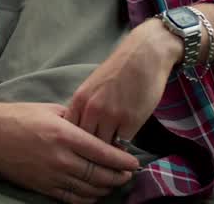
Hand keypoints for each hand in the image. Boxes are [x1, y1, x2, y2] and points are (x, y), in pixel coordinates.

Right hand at [0, 98, 139, 202]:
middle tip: (128, 173)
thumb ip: (77, 120)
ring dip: (106, 188)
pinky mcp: (43, 187)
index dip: (122, 160)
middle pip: (100, 175)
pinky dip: (88, 199)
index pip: (103, 153)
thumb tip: (97, 128)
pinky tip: (95, 193)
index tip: (134, 161)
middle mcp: (60, 158)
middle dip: (118, 176)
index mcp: (64, 135)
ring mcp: (52, 176)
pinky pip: (72, 199)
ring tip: (115, 182)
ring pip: (89, 190)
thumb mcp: (52, 110)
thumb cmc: (20, 117)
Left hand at [66, 18, 181, 145]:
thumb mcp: (93, 86)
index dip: (74, 143)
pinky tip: (125, 145)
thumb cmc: (119, 70)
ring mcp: (111, 116)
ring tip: (109, 156)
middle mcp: (92, 109)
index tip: (79, 150)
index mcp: (80, 99)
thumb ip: (85, 106)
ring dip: (107, 152)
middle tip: (96, 158)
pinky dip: (123, 146)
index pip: (69, 131)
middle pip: (84, 143)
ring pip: (103, 147)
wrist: (144, 55)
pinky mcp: (131, 121)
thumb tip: (79, 129)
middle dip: (90, 151)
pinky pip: (122, 143)